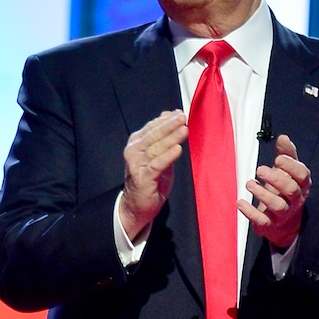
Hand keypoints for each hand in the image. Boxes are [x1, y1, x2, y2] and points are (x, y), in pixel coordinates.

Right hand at [120, 110, 188, 237]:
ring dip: (171, 137)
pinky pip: (157, 164)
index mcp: (136, 143)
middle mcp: (133, 151)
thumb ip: (161, 137)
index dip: (165, 119)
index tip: (179, 113)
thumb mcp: (156, 155)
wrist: (136, 206)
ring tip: (184, 129)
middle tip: (183, 117)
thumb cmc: (150, 179)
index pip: (151, 127)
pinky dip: (168, 156)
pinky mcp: (143, 177)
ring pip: (156, 147)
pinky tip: (178, 149)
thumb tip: (167, 114)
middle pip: (154, 135)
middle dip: (169, 125)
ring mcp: (136, 164)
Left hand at [240, 134, 310, 248]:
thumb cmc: (285, 191)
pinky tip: (240, 202)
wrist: (285, 225)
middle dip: (276, 179)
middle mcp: (295, 200)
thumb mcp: (287, 172)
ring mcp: (283, 214)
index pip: (302, 175)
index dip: (292, 167)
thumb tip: (283, 137)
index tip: (279, 159)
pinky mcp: (270, 225)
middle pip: (291, 189)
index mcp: (301, 185)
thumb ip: (286, 155)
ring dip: (263, 194)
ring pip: (278, 205)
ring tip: (249, 183)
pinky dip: (250, 212)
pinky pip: (262, 220)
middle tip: (260, 169)